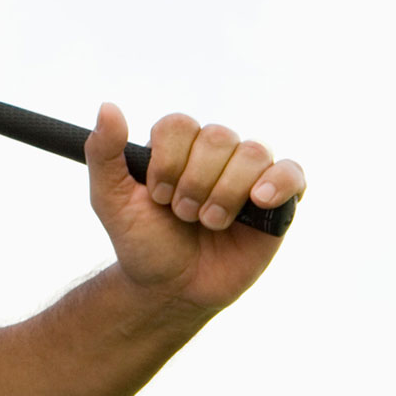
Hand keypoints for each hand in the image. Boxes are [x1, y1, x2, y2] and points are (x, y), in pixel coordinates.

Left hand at [85, 103, 304, 313]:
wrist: (171, 288)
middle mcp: (214, 154)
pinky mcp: (278, 202)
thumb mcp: (110, 199)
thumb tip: (107, 107)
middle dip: (195, 182)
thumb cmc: (142, 241)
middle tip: (182, 214)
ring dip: (226, 191)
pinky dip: (278, 182)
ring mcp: (248, 176)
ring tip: (209, 222)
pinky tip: (258, 201)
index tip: (156, 195)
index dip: (168, 160)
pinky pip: (292, 173)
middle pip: (217, 137)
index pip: (179, 124)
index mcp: (176, 147)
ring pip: (252, 152)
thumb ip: (103, 152)